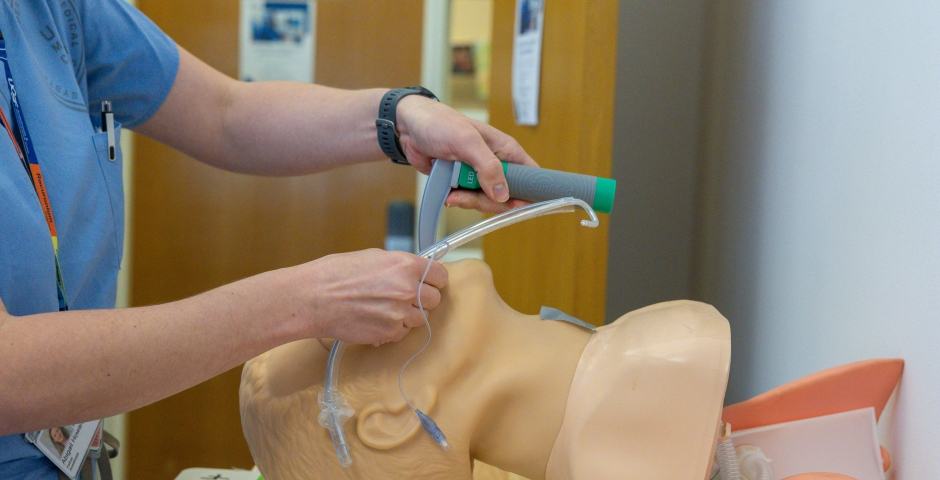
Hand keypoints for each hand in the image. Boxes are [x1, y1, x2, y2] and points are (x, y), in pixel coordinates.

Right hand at [292, 249, 447, 345]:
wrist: (313, 298)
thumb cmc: (336, 274)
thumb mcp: (373, 257)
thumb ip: (400, 266)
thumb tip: (415, 272)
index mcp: (405, 265)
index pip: (440, 276)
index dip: (433, 280)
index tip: (428, 283)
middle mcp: (407, 289)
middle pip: (434, 299)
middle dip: (422, 298)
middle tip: (403, 297)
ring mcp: (400, 313)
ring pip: (420, 318)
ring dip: (408, 315)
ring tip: (385, 308)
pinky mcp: (389, 333)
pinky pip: (403, 332)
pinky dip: (393, 328)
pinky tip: (375, 318)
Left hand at [395, 96, 538, 212]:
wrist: (409, 127)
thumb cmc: (440, 123)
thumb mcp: (467, 142)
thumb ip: (487, 167)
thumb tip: (503, 194)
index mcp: (505, 150)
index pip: (530, 176)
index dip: (528, 193)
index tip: (515, 205)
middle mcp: (496, 164)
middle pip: (507, 196)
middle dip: (489, 201)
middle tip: (469, 197)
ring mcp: (479, 175)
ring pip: (487, 201)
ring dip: (470, 202)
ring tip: (453, 194)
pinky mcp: (463, 182)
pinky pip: (469, 200)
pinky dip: (459, 201)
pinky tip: (448, 194)